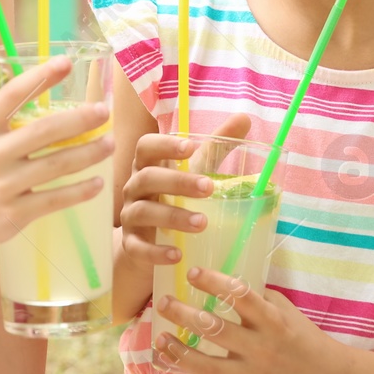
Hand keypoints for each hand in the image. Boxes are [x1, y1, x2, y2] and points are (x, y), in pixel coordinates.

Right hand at [0, 56, 113, 259]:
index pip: (12, 94)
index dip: (41, 77)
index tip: (66, 63)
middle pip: (44, 130)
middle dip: (79, 119)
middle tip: (103, 111)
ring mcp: (3, 185)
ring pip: (55, 165)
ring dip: (88, 153)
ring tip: (110, 143)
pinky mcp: (13, 213)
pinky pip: (54, 199)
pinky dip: (79, 191)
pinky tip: (98, 182)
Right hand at [119, 112, 252, 270]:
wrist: (147, 240)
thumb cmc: (173, 197)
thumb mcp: (193, 172)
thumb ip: (215, 148)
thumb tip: (244, 118)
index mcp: (148, 165)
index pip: (146, 147)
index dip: (165, 145)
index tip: (191, 147)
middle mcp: (135, 188)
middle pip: (147, 178)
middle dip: (178, 182)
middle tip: (209, 188)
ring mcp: (129, 216)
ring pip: (143, 212)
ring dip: (172, 216)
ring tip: (202, 223)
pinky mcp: (130, 245)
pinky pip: (137, 248)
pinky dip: (156, 252)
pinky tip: (177, 255)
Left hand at [150, 266, 344, 373]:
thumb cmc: (302, 337)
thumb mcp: (286, 309)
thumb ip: (257, 296)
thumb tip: (221, 279)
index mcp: (272, 320)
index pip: (240, 295)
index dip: (213, 281)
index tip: (191, 272)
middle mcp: (261, 348)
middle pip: (214, 330)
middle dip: (182, 314)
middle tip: (164, 302)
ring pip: (206, 367)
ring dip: (178, 353)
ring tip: (160, 339)